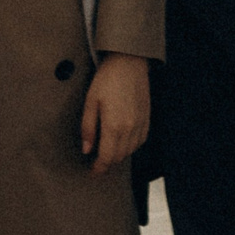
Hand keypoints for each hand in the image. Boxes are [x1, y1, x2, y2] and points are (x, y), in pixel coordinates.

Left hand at [80, 52, 150, 174]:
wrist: (129, 62)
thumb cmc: (107, 79)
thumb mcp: (90, 102)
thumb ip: (88, 128)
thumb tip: (87, 149)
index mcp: (114, 126)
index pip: (108, 157)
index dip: (99, 168)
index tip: (93, 172)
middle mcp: (130, 128)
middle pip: (119, 157)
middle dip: (108, 163)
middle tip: (97, 163)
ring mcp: (141, 123)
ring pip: (131, 151)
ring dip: (119, 155)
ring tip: (108, 152)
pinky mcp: (147, 118)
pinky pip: (141, 140)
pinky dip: (131, 146)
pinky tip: (123, 141)